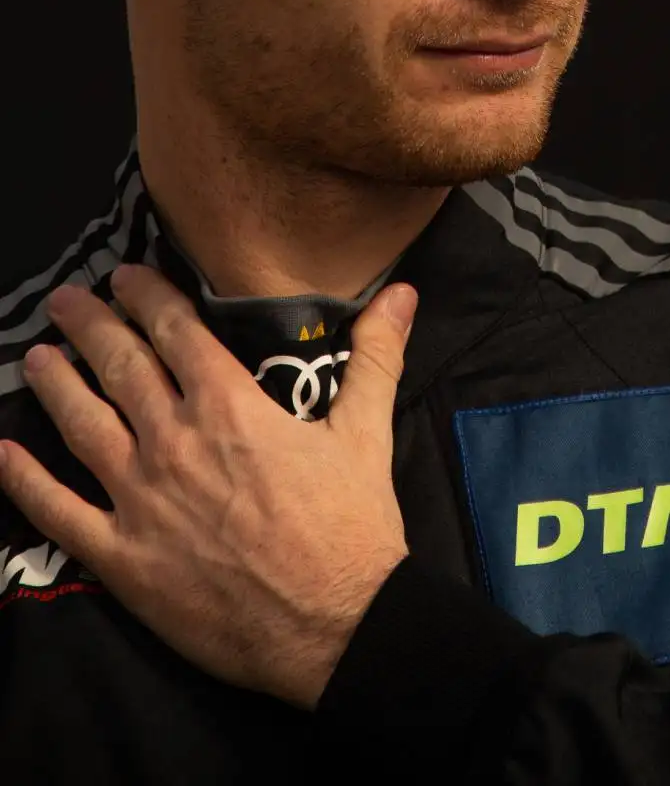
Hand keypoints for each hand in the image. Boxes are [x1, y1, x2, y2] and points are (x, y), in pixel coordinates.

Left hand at [0, 265, 416, 708]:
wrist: (337, 623)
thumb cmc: (352, 526)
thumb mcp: (366, 431)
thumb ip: (376, 355)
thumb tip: (401, 293)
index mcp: (230, 406)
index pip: (176, 331)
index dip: (147, 297)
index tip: (125, 276)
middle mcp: (175, 441)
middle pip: (121, 367)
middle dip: (91, 325)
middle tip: (68, 299)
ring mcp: (142, 499)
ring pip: (82, 426)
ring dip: (55, 384)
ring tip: (36, 356)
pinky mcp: (124, 557)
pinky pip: (60, 513)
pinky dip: (25, 481)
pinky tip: (3, 455)